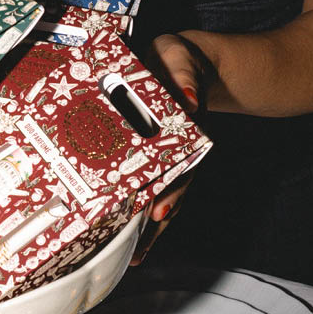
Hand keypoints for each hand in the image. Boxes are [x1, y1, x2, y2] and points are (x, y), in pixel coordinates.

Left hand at [131, 33, 213, 262]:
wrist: (182, 63)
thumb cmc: (176, 60)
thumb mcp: (180, 57)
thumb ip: (184, 74)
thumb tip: (188, 100)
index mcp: (183, 131)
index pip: (180, 165)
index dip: (171, 188)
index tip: (160, 210)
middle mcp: (176, 151)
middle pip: (169, 190)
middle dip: (154, 221)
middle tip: (138, 249)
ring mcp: (162, 158)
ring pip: (157, 195)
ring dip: (145, 225)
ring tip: (132, 256)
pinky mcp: (147, 158)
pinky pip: (142, 185)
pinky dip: (134, 208)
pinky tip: (124, 233)